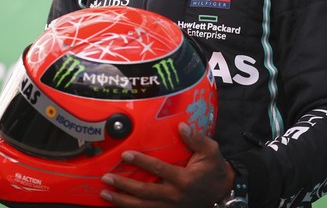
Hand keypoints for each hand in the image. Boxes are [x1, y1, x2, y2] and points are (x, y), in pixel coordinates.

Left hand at [100, 122, 233, 206]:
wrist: (221, 191)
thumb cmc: (214, 168)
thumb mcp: (211, 150)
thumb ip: (196, 138)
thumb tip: (182, 126)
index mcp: (184, 179)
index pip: (158, 170)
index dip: (141, 162)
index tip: (126, 155)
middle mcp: (175, 195)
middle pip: (144, 192)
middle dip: (124, 185)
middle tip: (107, 178)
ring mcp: (170, 206)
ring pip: (142, 206)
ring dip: (122, 201)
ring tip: (105, 193)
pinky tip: (118, 204)